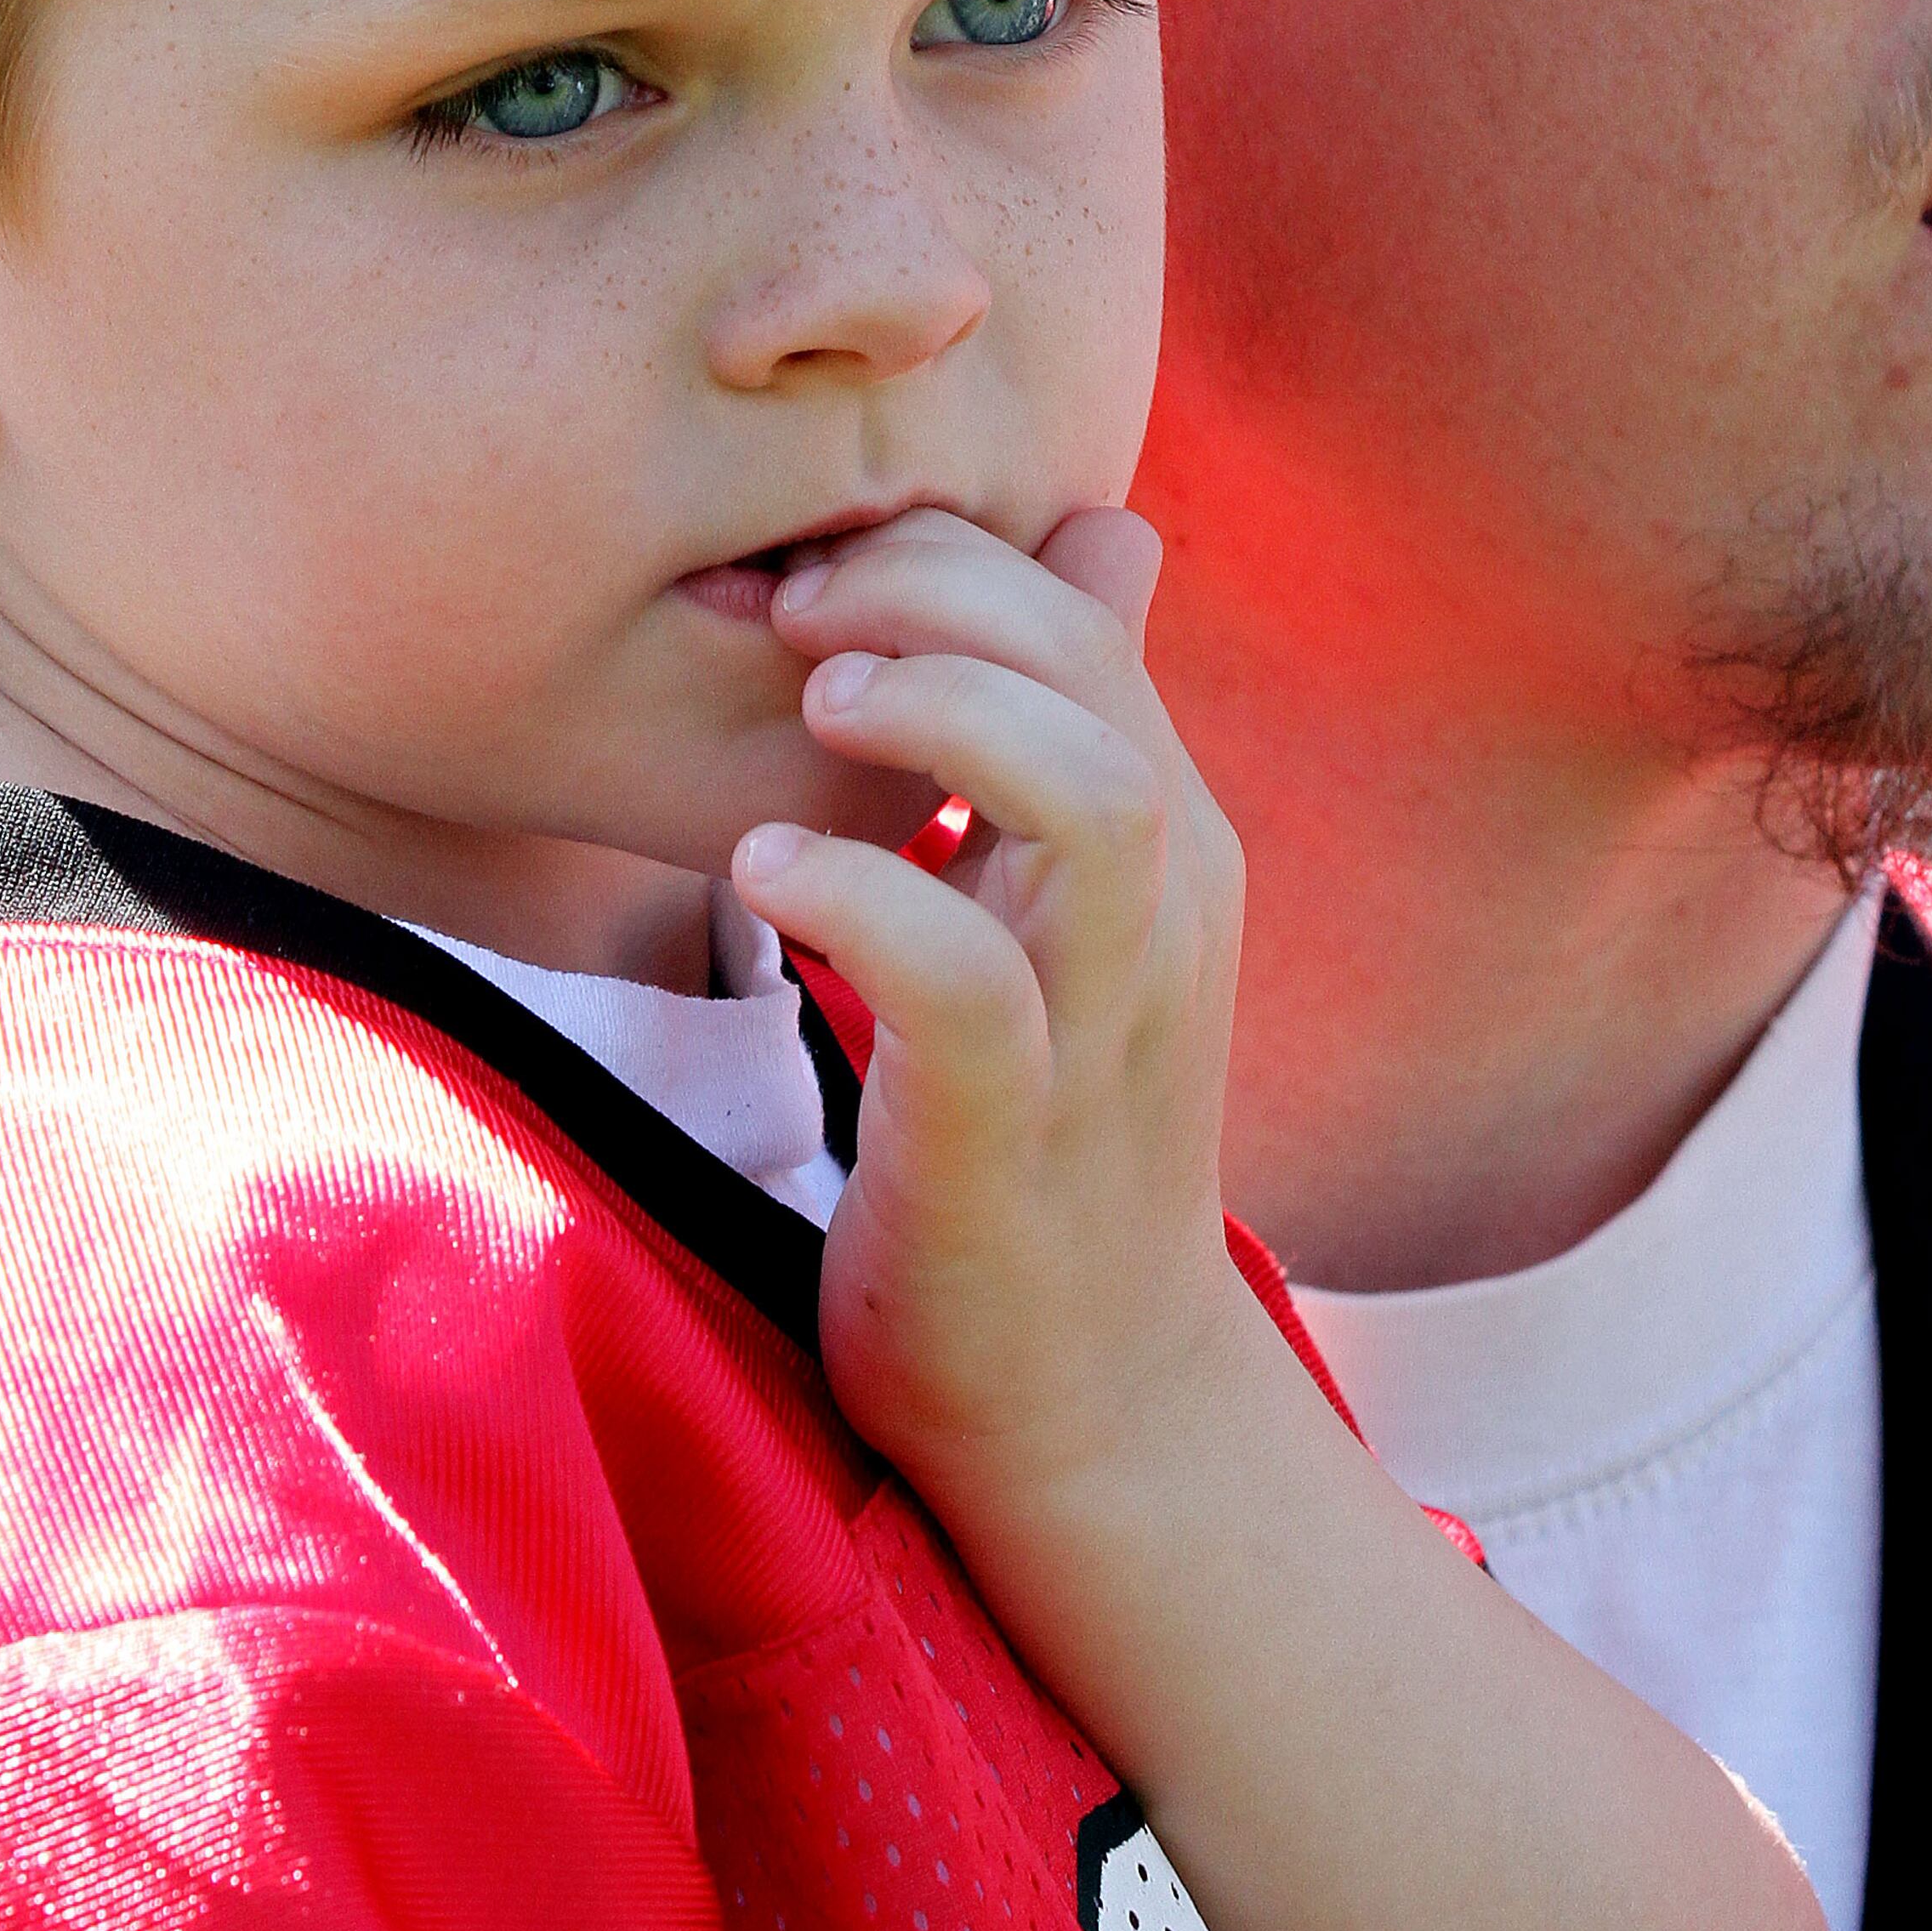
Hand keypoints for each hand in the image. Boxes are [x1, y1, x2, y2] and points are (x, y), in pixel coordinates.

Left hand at [730, 506, 1275, 1615]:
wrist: (1091, 1401)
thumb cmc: (1046, 1135)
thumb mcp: (1075, 908)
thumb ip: (1079, 730)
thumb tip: (1103, 529)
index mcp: (1167, 840)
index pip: (1086, 607)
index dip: (941, 548)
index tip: (802, 565)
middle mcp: (1163, 911)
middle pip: (1091, 666)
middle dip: (931, 588)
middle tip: (790, 603)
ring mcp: (1103, 1023)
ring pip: (1085, 795)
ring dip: (936, 712)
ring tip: (811, 698)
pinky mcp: (1017, 1135)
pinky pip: (967, 982)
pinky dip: (864, 897)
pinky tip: (765, 867)